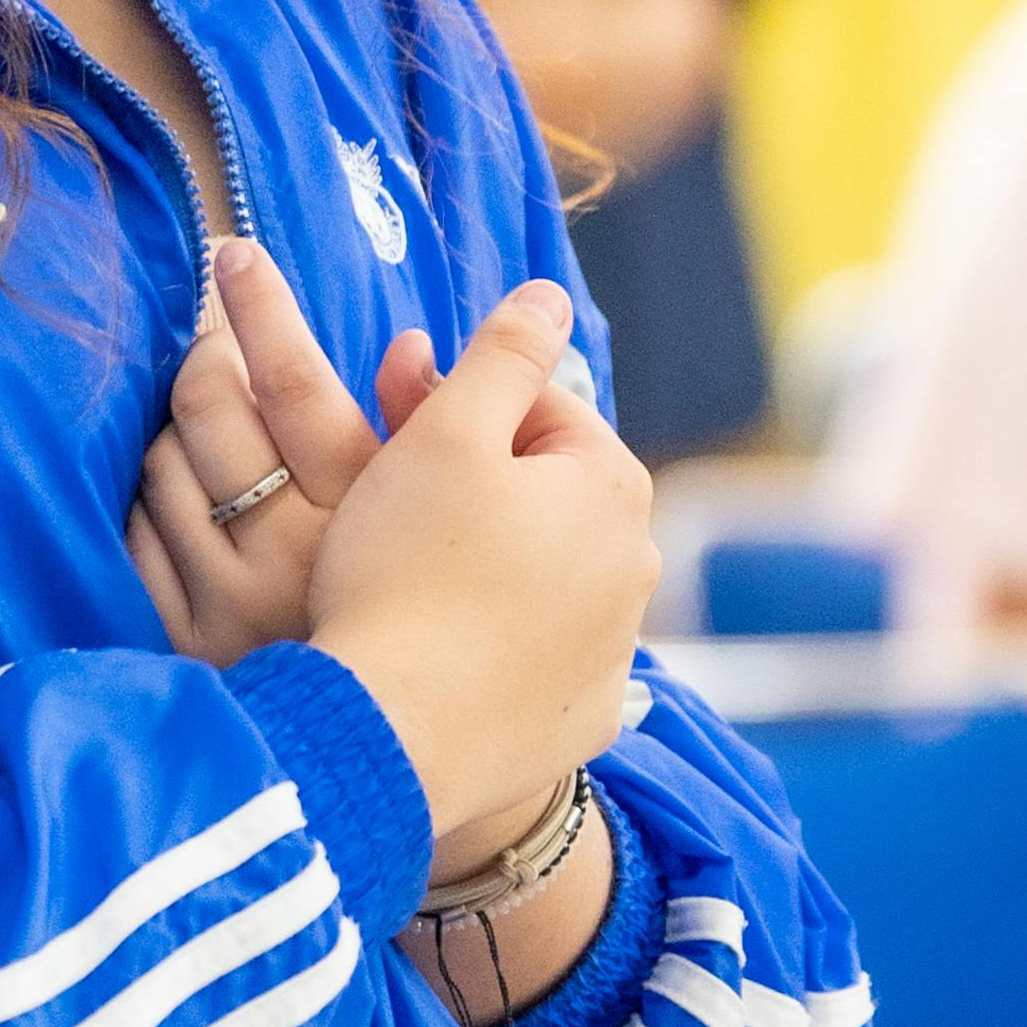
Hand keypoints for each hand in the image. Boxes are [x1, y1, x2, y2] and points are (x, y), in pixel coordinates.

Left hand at [130, 240, 431, 661]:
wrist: (405, 739)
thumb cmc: (430, 606)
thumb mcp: (442, 515)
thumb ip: (425, 424)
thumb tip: (404, 344)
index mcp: (365, 508)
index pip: (294, 379)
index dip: (259, 304)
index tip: (232, 252)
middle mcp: (291, 550)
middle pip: (208, 408)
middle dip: (204, 356)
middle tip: (216, 340)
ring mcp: (230, 601)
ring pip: (162, 466)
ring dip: (176, 430)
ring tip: (209, 426)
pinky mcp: (188, 642)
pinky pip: (137, 535)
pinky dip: (152, 501)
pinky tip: (181, 495)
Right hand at [308, 281, 653, 854]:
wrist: (389, 729)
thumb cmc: (407, 567)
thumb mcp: (447, 433)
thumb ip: (503, 353)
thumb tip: (550, 296)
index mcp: (613, 487)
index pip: (541, 411)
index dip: (461, 411)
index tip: (397, 436)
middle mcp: (637, 568)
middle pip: (547, 496)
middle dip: (480, 485)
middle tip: (393, 508)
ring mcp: (615, 653)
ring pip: (544, 577)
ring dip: (490, 564)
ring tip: (409, 581)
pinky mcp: (582, 722)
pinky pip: (539, 661)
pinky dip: (498, 648)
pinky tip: (442, 651)